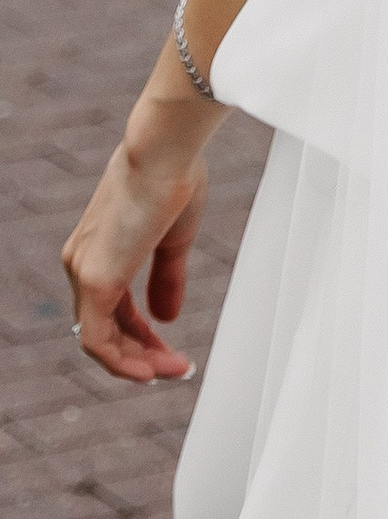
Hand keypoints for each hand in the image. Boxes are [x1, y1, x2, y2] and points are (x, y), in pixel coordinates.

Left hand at [64, 94, 214, 382]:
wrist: (166, 147)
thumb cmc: (175, 175)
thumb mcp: (173, 236)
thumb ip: (166, 278)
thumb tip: (166, 318)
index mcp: (99, 247)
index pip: (113, 308)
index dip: (142, 333)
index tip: (169, 348)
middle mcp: (81, 262)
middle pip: (106, 327)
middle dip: (142, 353)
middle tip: (176, 368)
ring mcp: (84, 272)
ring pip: (100, 340)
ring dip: (137, 362)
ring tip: (173, 371)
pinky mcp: (95, 281)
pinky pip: (98, 341)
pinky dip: (122, 362)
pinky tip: (150, 372)